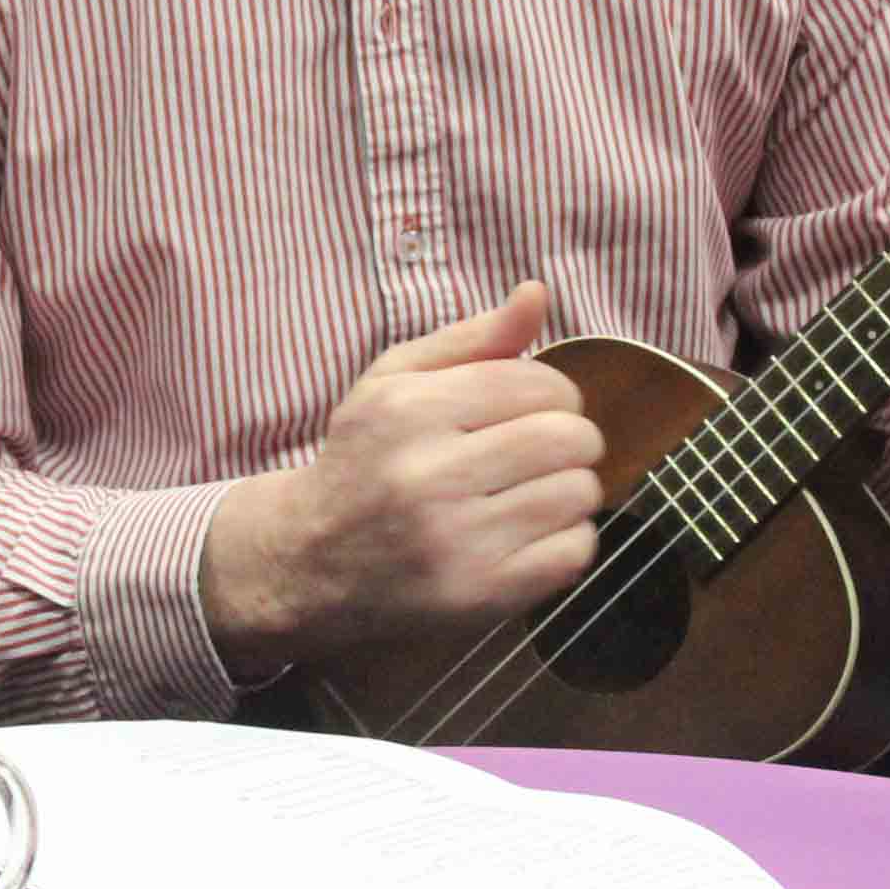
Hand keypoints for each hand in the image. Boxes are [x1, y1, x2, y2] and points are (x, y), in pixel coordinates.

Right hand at [199, 281, 606, 676]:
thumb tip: (536, 293)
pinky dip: (566, 540)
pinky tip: (528, 534)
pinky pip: (574, 553)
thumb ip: (471, 338)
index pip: (540, 385)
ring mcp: (456, 542)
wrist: (311, 564)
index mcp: (409, 410)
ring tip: (532, 492)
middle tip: (543, 451)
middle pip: (569, 439)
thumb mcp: (395, 383)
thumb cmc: (365, 459)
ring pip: (578, 494)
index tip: (532, 410)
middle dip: (571, 439)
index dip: (553, 394)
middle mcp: (429, 475)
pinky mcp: (480, 595)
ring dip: (569, 489)